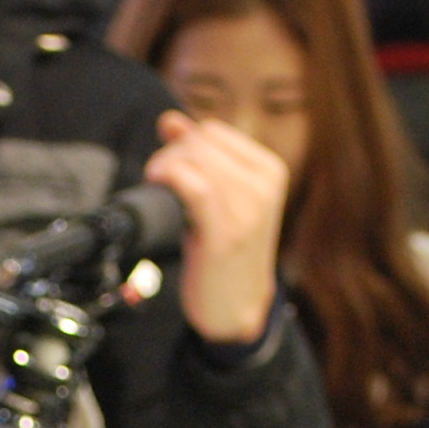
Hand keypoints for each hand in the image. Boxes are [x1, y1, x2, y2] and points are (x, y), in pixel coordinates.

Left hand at [145, 111, 289, 347]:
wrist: (236, 307)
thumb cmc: (225, 251)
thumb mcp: (220, 197)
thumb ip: (199, 157)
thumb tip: (170, 120)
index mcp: (270, 170)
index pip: (212, 131)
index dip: (181, 146)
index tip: (173, 174)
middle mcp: (264, 186)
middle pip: (200, 142)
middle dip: (170, 157)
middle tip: (161, 188)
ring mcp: (248, 209)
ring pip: (193, 159)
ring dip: (164, 169)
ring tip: (160, 194)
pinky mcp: (226, 232)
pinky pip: (193, 185)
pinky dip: (168, 180)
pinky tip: (158, 190)